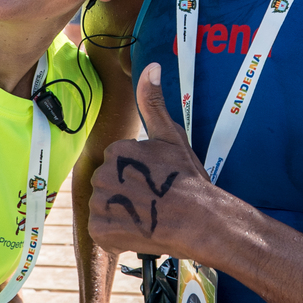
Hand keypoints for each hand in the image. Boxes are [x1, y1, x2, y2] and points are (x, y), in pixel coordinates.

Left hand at [88, 63, 212, 256]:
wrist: (201, 221)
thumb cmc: (188, 179)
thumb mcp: (171, 136)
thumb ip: (154, 102)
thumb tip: (151, 67)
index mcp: (118, 150)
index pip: (116, 164)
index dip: (136, 176)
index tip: (155, 182)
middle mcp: (104, 175)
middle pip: (107, 185)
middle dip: (124, 194)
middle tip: (152, 200)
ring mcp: (101, 204)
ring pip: (103, 208)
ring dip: (120, 215)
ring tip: (146, 216)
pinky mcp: (101, 230)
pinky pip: (101, 231)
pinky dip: (115, 235)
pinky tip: (137, 231)